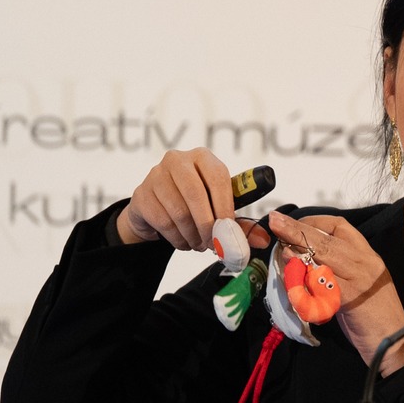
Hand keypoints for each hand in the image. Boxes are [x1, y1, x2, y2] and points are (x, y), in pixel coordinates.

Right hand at [119, 148, 269, 252]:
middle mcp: (177, 160)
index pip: (218, 178)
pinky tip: (183, 241)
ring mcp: (155, 175)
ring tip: (200, 244)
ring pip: (179, 211)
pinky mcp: (141, 194)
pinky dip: (177, 238)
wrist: (155, 209)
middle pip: (195, 194)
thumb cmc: (193, 204)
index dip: (225, 207)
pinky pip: (163, 221)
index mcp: (202, 157)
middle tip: (214, 244)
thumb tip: (262, 239)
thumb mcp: (217, 207)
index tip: (229, 231)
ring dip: (193, 235)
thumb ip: (240, 223)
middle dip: (207, 225)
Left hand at [264, 211, 403, 373]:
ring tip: (280, 243)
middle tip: (276, 221)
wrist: (395, 341)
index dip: (314, 222)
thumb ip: (337, 269)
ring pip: (326, 253)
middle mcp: (366, 262)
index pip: (341, 226)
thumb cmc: (375, 315)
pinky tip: (293, 270)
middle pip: (328, 237)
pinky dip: (306, 274)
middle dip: (298, 228)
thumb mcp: (360, 283)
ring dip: (299, 245)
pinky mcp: (352, 297)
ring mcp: (360, 278)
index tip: (294, 224)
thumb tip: (303, 258)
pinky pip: (325, 280)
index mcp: (368, 255)